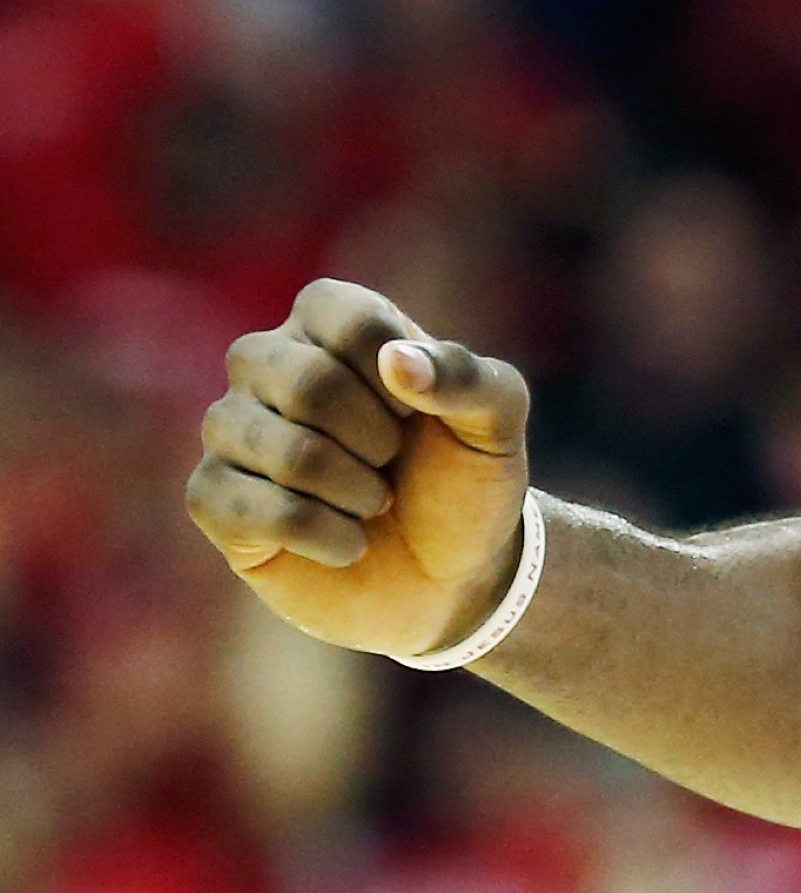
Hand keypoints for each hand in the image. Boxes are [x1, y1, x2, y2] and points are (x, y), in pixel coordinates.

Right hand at [187, 279, 529, 658]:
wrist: (450, 575)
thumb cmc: (465, 479)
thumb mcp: (496, 421)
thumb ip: (467, 377)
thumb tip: (397, 360)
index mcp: (331, 320)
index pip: (346, 317)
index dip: (400, 376)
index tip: (419, 413)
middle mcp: (269, 362)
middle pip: (305, 383)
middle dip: (374, 439)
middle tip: (394, 463)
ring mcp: (233, 430)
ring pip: (275, 447)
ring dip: (351, 489)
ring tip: (375, 502)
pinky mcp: (213, 498)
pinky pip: (240, 507)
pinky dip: (319, 534)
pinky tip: (349, 543)